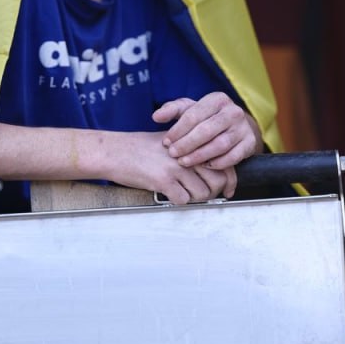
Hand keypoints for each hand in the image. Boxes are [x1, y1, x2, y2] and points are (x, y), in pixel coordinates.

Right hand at [107, 130, 232, 204]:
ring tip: (182, 192)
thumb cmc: (140, 148)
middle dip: (212, 192)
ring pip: (202, 193)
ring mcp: (176, 167)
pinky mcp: (163, 180)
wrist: (114, 151)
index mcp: (191, 143)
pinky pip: (183, 199)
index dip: (230, 181)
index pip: (222, 163)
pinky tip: (169, 193)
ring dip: (194, 198)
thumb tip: (214, 173)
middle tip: (201, 193)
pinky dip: (178, 200)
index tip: (229, 191)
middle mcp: (187, 153)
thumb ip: (192, 154)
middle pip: (218, 181)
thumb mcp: (171, 143)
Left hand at [153, 94, 262, 183]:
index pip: (193, 115)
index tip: (166, 142)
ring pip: (219, 145)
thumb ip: (172, 110)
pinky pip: (233, 156)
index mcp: (217, 99)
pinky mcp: (250, 143)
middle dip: (187, 144)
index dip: (177, 131)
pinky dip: (218, 163)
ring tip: (185, 162)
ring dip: (200, 156)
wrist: (236, 126)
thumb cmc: (208, 118)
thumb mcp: (190, 109)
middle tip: (173, 154)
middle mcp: (233, 111)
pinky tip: (205, 166)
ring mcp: (243, 127)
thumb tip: (156, 117)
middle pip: (206, 130)